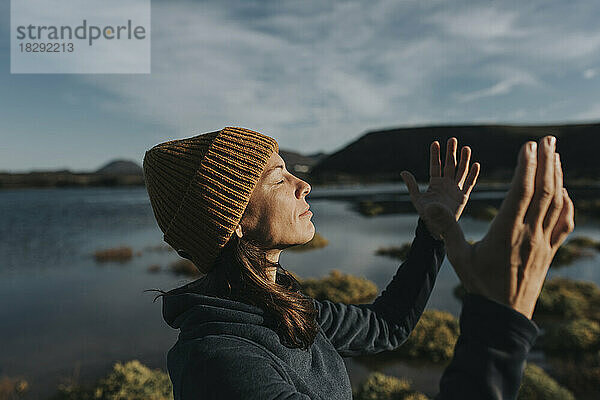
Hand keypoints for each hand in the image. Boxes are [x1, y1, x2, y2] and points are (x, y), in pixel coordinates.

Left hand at [401, 138, 479, 238]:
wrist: (437, 226)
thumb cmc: (426, 213)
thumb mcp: (416, 198)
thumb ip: (411, 185)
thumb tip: (403, 172)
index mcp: (435, 183)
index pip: (436, 166)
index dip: (436, 155)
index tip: (435, 143)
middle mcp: (446, 184)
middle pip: (450, 165)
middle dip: (451, 152)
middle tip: (452, 139)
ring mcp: (455, 189)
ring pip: (461, 171)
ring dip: (463, 160)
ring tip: (466, 148)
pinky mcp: (463, 196)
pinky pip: (469, 183)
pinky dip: (473, 174)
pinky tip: (475, 164)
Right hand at [424, 136, 574, 318]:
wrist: (504, 314)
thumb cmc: (479, 284)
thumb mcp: (458, 257)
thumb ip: (447, 229)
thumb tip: (429, 208)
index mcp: (506, 233)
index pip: (521, 192)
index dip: (526, 166)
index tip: (528, 145)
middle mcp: (529, 234)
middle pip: (543, 191)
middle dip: (546, 161)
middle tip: (547, 138)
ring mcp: (543, 242)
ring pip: (556, 203)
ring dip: (557, 176)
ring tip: (555, 154)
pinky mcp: (549, 251)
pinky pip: (564, 223)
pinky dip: (566, 203)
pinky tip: (564, 191)